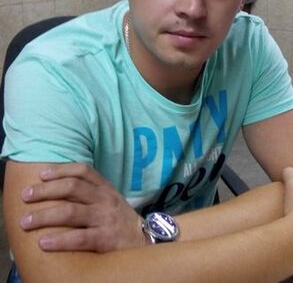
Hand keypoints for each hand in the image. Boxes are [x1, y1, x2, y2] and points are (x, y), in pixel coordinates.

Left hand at [19, 163, 145, 252]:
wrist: (146, 241)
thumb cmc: (120, 220)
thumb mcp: (110, 199)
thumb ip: (91, 191)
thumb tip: (58, 186)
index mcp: (105, 188)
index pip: (83, 170)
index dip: (61, 170)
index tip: (41, 174)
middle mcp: (105, 199)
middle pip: (71, 188)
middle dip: (45, 191)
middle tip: (25, 196)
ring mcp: (105, 217)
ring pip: (71, 212)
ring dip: (45, 216)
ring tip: (25, 221)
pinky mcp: (106, 238)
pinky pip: (79, 238)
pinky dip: (60, 240)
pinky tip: (43, 243)